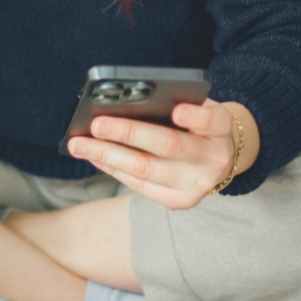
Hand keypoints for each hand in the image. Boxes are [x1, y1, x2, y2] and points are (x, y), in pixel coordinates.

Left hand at [67, 98, 244, 210]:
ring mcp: (196, 185)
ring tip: (79, 144)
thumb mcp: (196, 108)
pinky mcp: (178, 201)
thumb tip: (126, 99)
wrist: (218, 158)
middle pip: (168, 145)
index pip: (213, 120)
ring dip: (106, 155)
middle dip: (127, 133)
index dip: (196, 116)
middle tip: (96, 124)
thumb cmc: (197, 125)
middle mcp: (213, 159)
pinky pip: (138, 185)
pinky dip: (112, 168)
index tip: (177, 110)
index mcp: (221, 129)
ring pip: (145, 170)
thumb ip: (175, 101)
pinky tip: (93, 155)